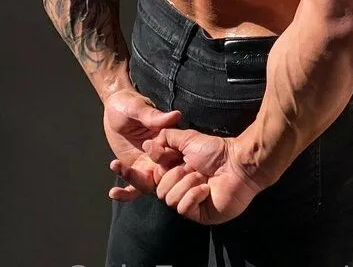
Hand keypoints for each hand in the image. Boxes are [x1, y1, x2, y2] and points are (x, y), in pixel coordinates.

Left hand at [103, 88, 183, 200]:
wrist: (114, 107)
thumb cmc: (128, 103)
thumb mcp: (138, 108)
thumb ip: (154, 116)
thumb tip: (176, 115)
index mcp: (167, 139)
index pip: (174, 157)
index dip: (167, 164)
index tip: (153, 160)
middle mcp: (161, 155)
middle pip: (163, 177)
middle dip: (149, 181)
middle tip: (130, 173)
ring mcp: (148, 164)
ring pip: (148, 185)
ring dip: (133, 186)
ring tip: (116, 180)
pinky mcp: (135, 169)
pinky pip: (133, 186)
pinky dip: (125, 193)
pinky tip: (113, 193)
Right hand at [139, 128, 263, 224]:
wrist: (237, 163)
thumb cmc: (216, 150)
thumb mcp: (187, 138)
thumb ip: (166, 139)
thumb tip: (148, 143)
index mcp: (174, 171)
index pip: (148, 176)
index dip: (131, 173)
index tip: (115, 164)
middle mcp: (178, 187)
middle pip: (156, 188)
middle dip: (172, 174)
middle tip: (187, 166)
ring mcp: (188, 202)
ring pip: (168, 197)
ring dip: (186, 182)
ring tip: (201, 176)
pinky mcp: (197, 213)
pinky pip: (182, 207)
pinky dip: (194, 194)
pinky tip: (206, 188)